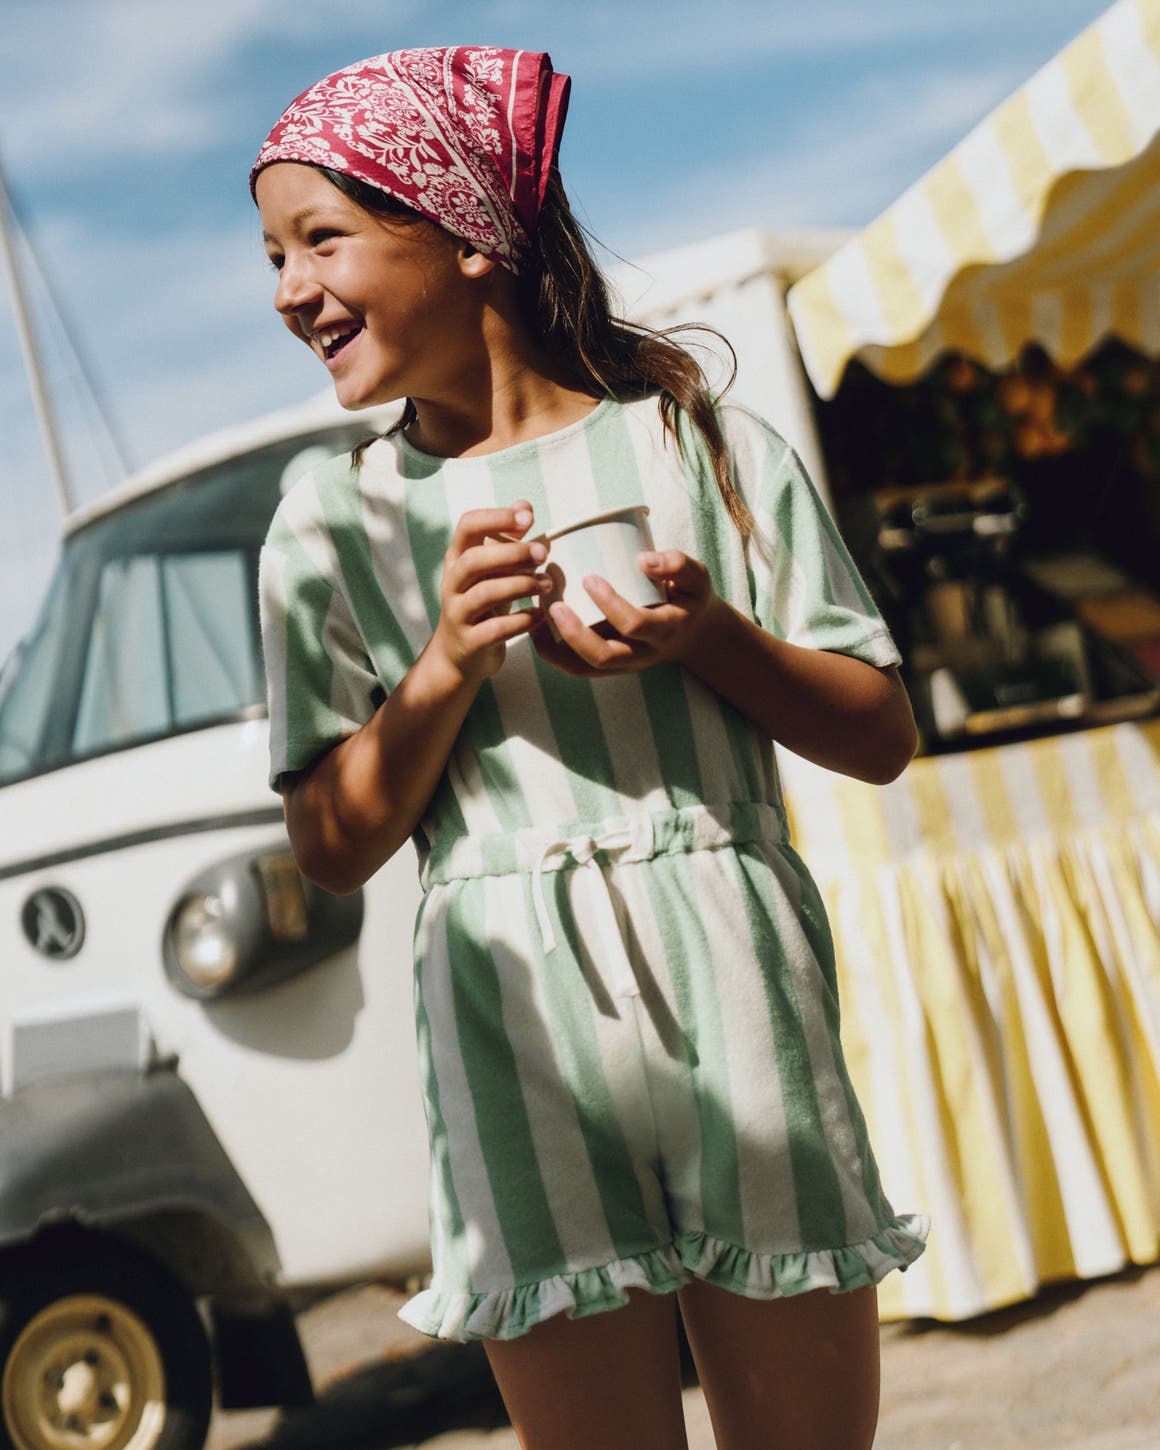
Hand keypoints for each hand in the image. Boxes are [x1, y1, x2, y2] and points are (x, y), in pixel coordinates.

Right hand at [431, 502, 550, 682]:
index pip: (468, 526)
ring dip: (522, 585)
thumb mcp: (492, 570)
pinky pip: (496, 629)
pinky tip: (541, 615)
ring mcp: (458, 613)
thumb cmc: (483, 603)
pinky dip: (523, 621)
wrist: (460, 654)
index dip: (496, 518)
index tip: (528, 518)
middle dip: (512, 553)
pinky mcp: (469, 641)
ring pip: (485, 593)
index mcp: (458, 558)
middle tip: (543, 554)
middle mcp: (452, 583)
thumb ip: (507, 539)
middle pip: (474, 559)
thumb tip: (525, 506)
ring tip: (547, 585)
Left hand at [532, 549, 722, 675]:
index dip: (610, 604)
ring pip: (585, 668)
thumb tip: (642, 558)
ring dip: (555, 648)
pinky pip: (578, 669)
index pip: (634, 625)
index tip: (589, 578)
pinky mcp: (611, 667)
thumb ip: (676, 564)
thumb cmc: (689, 597)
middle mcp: (643, 654)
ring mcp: (625, 665)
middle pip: (604, 657)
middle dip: (574, 633)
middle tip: (553, 605)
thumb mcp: (696, 577)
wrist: (695, 634)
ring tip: (536, 618)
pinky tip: (537, 630)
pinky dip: (554, 654)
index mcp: (665, 630)